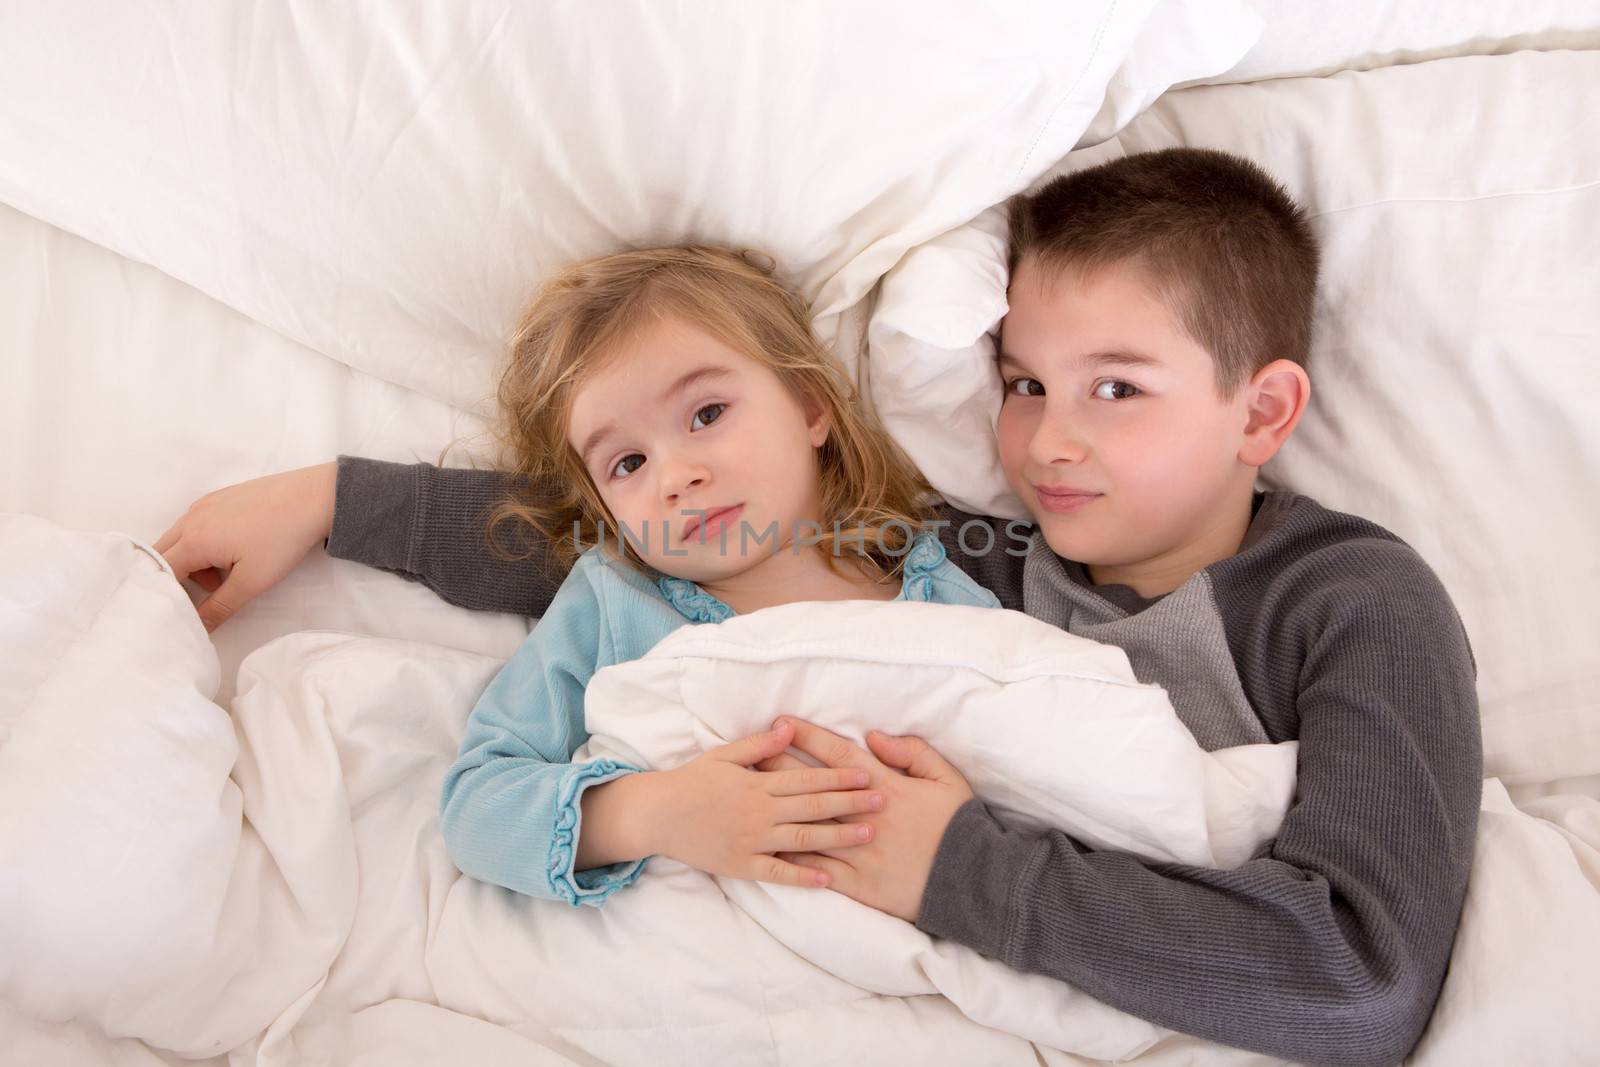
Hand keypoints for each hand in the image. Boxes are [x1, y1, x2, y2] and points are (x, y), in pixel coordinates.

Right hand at [153, 462, 337, 630]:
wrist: (314, 498)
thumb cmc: (283, 540)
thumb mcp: (251, 582)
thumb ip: (219, 607)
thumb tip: (198, 627)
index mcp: (192, 539)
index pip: (160, 571)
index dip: (167, 593)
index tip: (181, 608)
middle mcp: (191, 517)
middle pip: (164, 553)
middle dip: (178, 577)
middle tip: (209, 591)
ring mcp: (205, 503)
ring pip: (181, 538)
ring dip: (195, 561)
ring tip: (229, 573)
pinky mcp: (220, 497)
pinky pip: (197, 523)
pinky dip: (206, 542)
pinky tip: (236, 550)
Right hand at [582, 721, 883, 888]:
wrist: (657, 814)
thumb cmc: (692, 781)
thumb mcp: (724, 755)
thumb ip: (759, 746)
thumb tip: (789, 728)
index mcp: (757, 784)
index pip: (806, 779)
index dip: (838, 776)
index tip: (868, 774)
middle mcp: (759, 812)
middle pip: (812, 807)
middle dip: (849, 803)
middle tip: (883, 801)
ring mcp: (751, 840)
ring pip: (802, 839)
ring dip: (837, 836)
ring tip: (867, 833)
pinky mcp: (741, 865)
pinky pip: (776, 873)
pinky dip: (802, 877)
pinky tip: (828, 878)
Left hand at [758, 717, 973, 922]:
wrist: (973, 880)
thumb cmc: (959, 824)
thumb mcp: (945, 777)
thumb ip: (911, 752)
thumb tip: (875, 735)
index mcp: (885, 787)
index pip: (837, 756)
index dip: (807, 737)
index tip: (782, 722)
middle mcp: (865, 816)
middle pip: (812, 788)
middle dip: (779, 769)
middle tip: (751, 755)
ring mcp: (859, 852)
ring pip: (808, 828)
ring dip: (778, 812)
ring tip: (750, 800)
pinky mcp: (858, 885)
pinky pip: (817, 870)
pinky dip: (792, 861)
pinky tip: (767, 851)